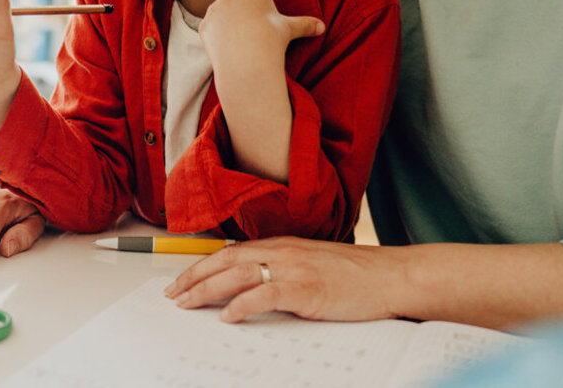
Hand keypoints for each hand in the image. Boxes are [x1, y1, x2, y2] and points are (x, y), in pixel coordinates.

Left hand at [163, 236, 400, 322]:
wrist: (389, 276)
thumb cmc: (355, 275)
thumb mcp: (311, 263)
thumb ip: (283, 268)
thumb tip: (255, 284)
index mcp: (282, 245)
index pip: (231, 252)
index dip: (203, 265)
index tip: (183, 279)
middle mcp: (282, 251)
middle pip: (225, 260)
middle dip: (194, 276)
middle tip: (173, 293)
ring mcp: (293, 268)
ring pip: (237, 274)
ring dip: (207, 289)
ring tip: (187, 303)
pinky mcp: (305, 289)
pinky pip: (265, 294)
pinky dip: (242, 304)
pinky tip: (227, 316)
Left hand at [197, 0, 322, 181]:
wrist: (245, 65)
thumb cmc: (270, 42)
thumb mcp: (289, 30)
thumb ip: (304, 24)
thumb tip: (321, 27)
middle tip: (252, 3)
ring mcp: (215, 8)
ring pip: (220, 0)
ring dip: (229, 7)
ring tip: (241, 25)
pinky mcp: (205, 25)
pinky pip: (211, 20)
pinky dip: (218, 26)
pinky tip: (228, 39)